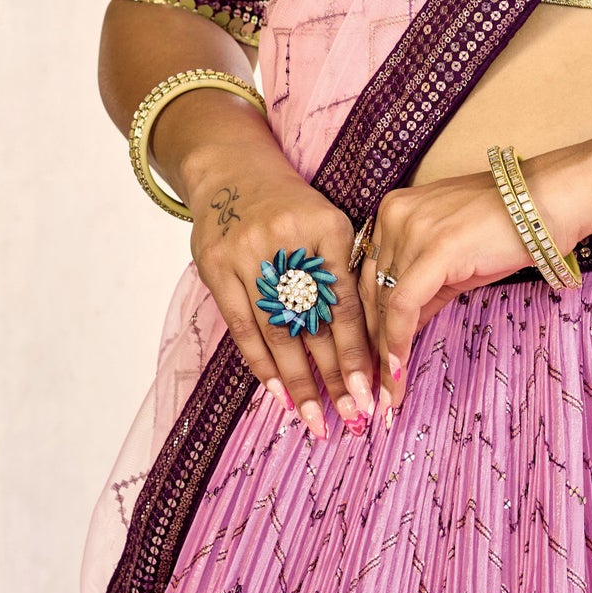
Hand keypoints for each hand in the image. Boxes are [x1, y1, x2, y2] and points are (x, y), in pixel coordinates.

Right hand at [186, 148, 376, 439]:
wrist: (234, 173)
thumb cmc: (293, 208)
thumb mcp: (328, 223)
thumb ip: (344, 274)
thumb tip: (374, 338)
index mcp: (328, 228)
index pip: (346, 302)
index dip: (359, 349)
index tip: (372, 390)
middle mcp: (288, 242)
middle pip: (314, 322)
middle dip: (334, 374)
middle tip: (351, 415)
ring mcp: (248, 255)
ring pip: (278, 331)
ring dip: (297, 381)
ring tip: (315, 420)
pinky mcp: (217, 267)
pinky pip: (243, 327)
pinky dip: (261, 363)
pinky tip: (278, 393)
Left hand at [362, 150, 586, 418]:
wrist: (549, 202)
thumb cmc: (507, 229)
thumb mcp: (452, 259)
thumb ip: (423, 290)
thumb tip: (401, 333)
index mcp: (392, 211)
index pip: (367, 277)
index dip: (365, 325)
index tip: (367, 364)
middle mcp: (393, 214)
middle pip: (369, 292)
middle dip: (370, 344)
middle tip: (371, 389)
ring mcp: (412, 228)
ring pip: (383, 302)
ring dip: (383, 353)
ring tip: (386, 392)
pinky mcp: (435, 248)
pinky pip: (404, 304)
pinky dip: (397, 342)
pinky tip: (397, 373)